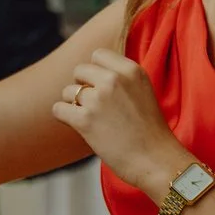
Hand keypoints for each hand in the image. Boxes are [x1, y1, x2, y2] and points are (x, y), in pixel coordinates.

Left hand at [52, 49, 189, 195]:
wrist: (156, 160)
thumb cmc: (150, 131)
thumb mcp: (144, 92)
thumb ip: (122, 78)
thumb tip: (91, 75)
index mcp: (131, 70)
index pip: (98, 54)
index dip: (95, 71)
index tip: (100, 86)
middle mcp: (114, 79)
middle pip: (79, 70)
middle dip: (82, 86)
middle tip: (93, 105)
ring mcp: (98, 99)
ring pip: (68, 91)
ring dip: (74, 104)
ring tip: (91, 120)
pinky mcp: (85, 120)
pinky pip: (58, 109)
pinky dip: (63, 117)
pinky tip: (76, 125)